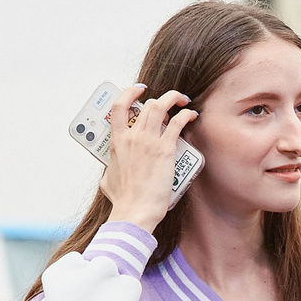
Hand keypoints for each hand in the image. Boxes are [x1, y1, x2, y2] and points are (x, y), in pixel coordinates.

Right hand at [100, 85, 195, 231]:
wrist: (135, 211)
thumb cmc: (123, 200)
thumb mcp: (108, 180)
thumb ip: (110, 168)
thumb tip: (111, 170)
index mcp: (117, 142)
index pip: (119, 107)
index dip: (130, 92)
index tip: (139, 89)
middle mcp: (132, 137)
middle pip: (147, 104)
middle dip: (161, 99)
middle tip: (170, 103)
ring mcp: (149, 141)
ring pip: (161, 106)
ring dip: (174, 99)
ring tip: (183, 101)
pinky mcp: (165, 149)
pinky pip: (178, 123)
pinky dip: (186, 115)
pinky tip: (192, 115)